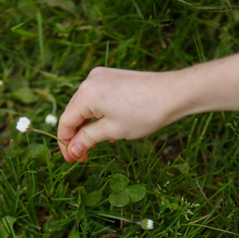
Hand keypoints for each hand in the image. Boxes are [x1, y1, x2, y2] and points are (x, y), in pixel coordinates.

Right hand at [56, 67, 188, 162]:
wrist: (173, 94)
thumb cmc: (144, 113)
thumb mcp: (113, 131)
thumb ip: (88, 139)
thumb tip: (72, 150)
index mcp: (86, 94)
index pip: (66, 122)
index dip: (65, 143)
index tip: (71, 160)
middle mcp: (89, 81)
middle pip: (75, 113)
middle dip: (78, 136)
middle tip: (84, 157)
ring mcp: (101, 77)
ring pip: (87, 107)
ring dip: (90, 127)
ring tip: (102, 144)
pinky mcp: (113, 77)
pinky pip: (99, 99)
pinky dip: (100, 115)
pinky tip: (111, 130)